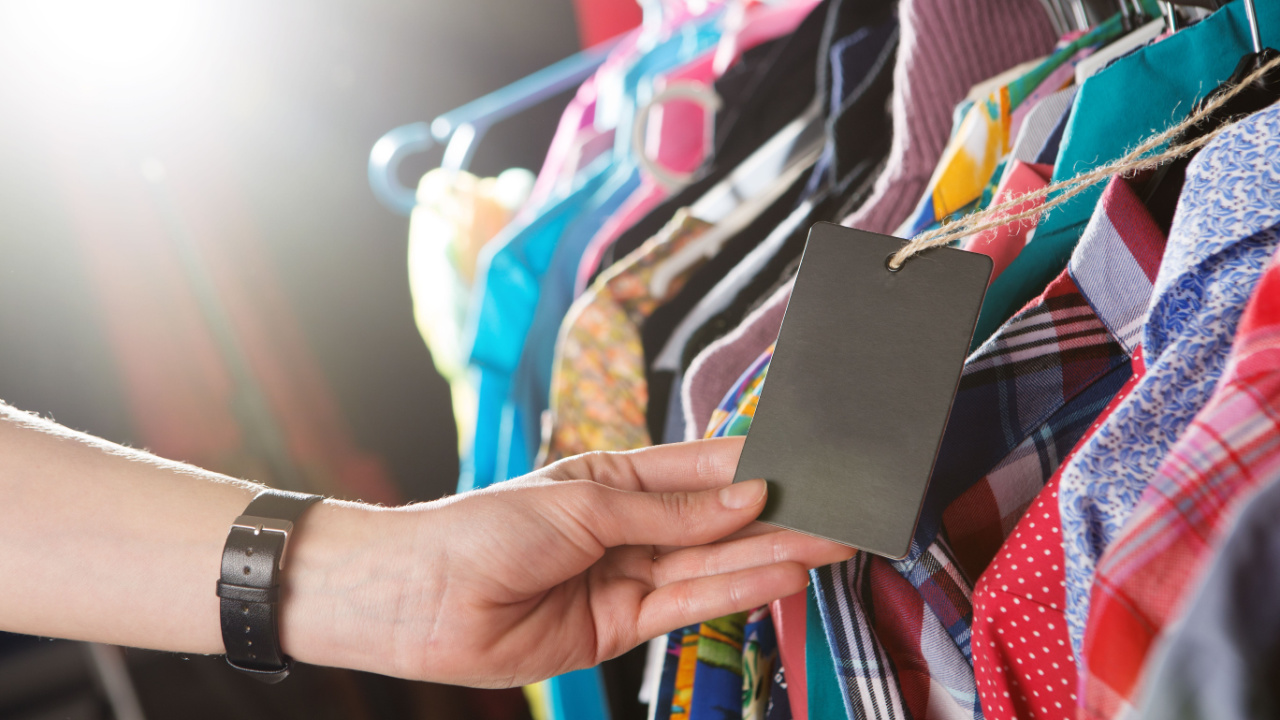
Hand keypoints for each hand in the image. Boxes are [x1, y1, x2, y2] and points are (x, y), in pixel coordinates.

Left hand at [281, 438, 853, 686]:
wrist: (419, 598)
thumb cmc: (484, 529)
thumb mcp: (584, 505)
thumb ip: (670, 510)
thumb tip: (746, 496)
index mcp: (614, 480)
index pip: (699, 468)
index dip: (753, 464)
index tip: (810, 457)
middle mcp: (627, 528)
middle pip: (715, 520)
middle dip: (775, 514)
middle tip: (840, 507)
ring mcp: (625, 577)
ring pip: (711, 564)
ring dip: (769, 553)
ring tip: (830, 541)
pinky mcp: (620, 627)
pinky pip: (687, 606)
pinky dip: (734, 592)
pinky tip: (780, 576)